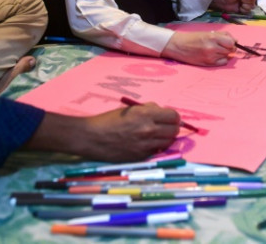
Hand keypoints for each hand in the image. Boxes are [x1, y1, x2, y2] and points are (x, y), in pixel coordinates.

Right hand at [30, 103, 180, 161]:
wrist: (91, 137)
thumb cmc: (108, 120)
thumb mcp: (130, 109)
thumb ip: (148, 109)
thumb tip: (162, 111)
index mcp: (146, 114)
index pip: (174, 116)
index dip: (173, 117)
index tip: (169, 118)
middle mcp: (148, 129)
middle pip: (174, 130)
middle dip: (172, 127)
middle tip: (165, 127)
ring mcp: (145, 145)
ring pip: (168, 142)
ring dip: (165, 138)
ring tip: (157, 136)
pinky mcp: (140, 157)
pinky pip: (156, 151)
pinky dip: (155, 148)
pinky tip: (147, 144)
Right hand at [162, 30, 236, 65]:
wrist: (178, 45)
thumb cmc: (193, 38)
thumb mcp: (208, 32)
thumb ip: (222, 35)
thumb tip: (235, 41)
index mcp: (213, 37)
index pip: (231, 43)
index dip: (232, 42)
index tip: (230, 42)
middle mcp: (212, 48)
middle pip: (230, 50)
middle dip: (229, 48)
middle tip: (223, 47)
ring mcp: (210, 57)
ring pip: (227, 57)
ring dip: (225, 54)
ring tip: (217, 51)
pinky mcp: (208, 64)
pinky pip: (222, 63)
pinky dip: (221, 60)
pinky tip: (215, 56)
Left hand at [212, 0, 257, 13]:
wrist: (223, 2)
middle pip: (254, 1)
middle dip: (246, 1)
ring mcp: (248, 2)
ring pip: (252, 6)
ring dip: (244, 6)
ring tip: (239, 3)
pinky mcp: (245, 8)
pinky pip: (248, 11)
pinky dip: (243, 10)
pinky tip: (239, 7)